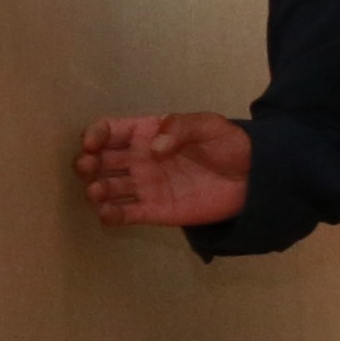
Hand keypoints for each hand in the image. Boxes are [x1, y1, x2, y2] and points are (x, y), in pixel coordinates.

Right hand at [78, 112, 249, 230]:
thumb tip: (153, 148)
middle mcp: (139, 159)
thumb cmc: (229, 145)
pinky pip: (126, 214)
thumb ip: (180, 128)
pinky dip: (111, 215)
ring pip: (108, 188)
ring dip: (96, 190)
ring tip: (97, 192)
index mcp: (147, 132)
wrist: (252, 177)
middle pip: (101, 160)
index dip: (96, 135)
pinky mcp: (155, 211)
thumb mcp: (209, 125)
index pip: (111, 131)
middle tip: (87, 167)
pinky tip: (106, 213)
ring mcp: (146, 186)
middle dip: (87, 162)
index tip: (92, 143)